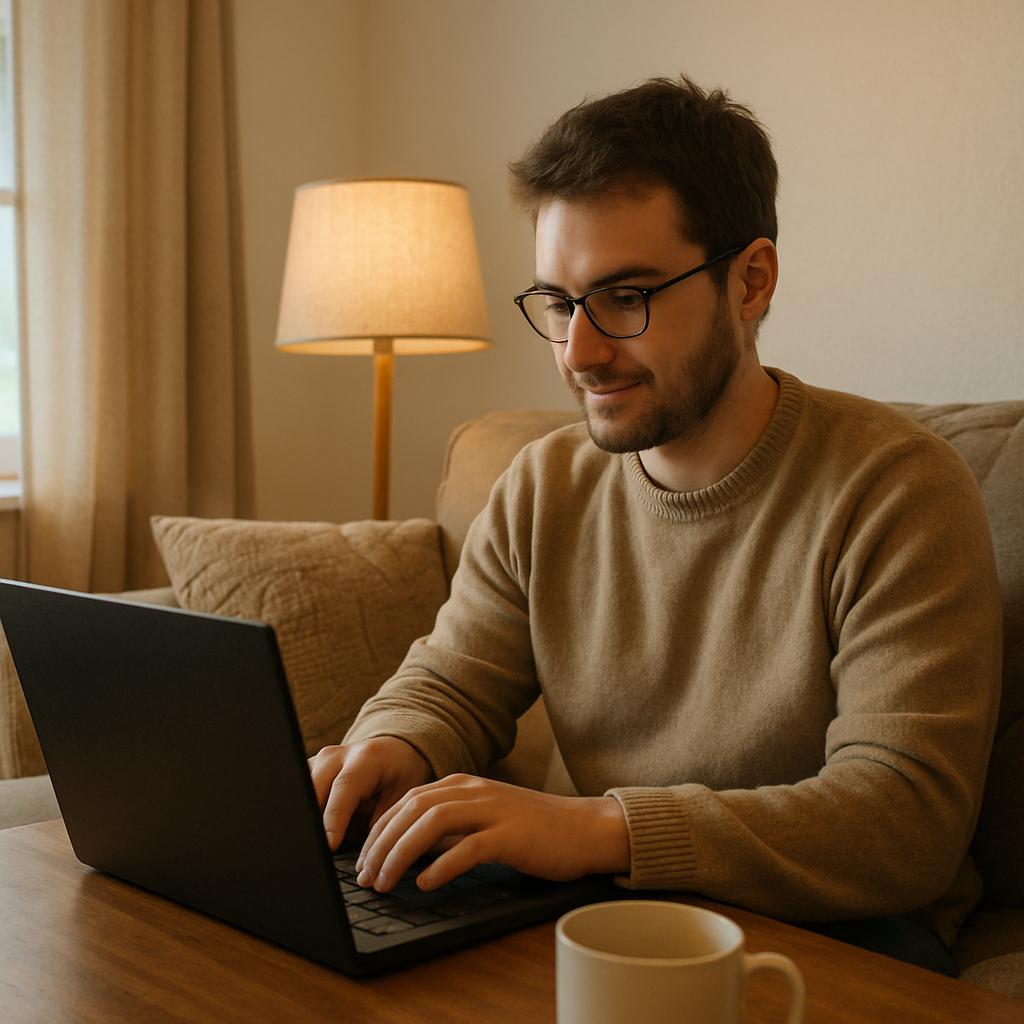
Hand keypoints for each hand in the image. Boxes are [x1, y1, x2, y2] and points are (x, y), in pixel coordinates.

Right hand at [307, 737, 433, 849]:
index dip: (335, 818)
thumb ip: (381, 825)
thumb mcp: (400, 800)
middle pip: (314, 787)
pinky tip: (306, 834)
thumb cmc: (397, 778)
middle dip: (312, 821)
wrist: (391, 754)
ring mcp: (319, 761)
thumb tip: (364, 862)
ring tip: (311, 846)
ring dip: (304, 818)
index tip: (329, 845)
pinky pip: (297, 793)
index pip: (345, 787)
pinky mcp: (308, 771)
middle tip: (314, 853)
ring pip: (300, 792)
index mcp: (366, 759)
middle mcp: (337, 756)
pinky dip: (301, 814)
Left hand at [353, 774, 630, 892]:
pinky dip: (442, 866)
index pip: (406, 802)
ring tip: (386, 883)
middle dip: (381, 845)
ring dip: (401, 854)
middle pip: (412, 810)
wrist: (585, 829)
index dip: (378, 832)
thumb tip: (408, 853)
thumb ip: (449, 830)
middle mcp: (473, 791)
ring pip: (432, 824)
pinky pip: (468, 847)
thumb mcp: (483, 821)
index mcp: (462, 785)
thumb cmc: (533, 831)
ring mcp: (493, 809)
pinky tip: (426, 884)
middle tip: (366, 878)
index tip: (362, 862)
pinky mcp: (511, 834)